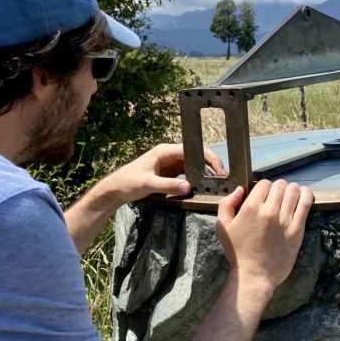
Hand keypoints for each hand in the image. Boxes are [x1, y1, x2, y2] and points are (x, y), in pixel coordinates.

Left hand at [104, 143, 225, 203]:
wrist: (115, 190)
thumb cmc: (128, 182)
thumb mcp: (148, 184)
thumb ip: (168, 185)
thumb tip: (189, 186)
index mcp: (166, 151)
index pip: (193, 150)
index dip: (208, 158)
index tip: (219, 169)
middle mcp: (170, 155)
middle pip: (196, 156)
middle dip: (211, 165)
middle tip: (223, 177)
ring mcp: (171, 164)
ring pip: (194, 165)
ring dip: (205, 173)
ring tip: (218, 182)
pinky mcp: (170, 174)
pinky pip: (188, 174)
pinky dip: (197, 179)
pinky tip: (205, 186)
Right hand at [216, 180, 313, 291]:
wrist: (254, 275)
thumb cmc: (237, 252)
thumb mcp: (222, 227)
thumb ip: (227, 204)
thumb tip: (240, 189)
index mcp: (251, 208)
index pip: (264, 184)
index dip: (264, 188)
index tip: (264, 196)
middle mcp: (269, 210)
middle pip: (280, 185)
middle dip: (278, 188)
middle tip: (277, 197)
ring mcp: (285, 219)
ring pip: (294, 191)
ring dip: (292, 190)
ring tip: (289, 196)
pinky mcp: (298, 228)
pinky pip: (306, 202)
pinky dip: (306, 194)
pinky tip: (304, 194)